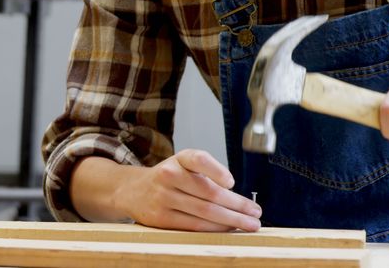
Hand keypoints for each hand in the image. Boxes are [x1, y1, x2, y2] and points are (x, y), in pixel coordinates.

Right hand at [115, 149, 260, 231]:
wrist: (133, 190)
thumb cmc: (169, 178)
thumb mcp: (183, 165)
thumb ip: (207, 174)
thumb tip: (238, 198)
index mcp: (179, 159)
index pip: (199, 159)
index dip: (216, 170)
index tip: (231, 181)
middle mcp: (168, 175)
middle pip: (209, 192)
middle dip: (237, 205)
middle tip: (255, 212)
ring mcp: (163, 197)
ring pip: (204, 212)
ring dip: (231, 220)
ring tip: (249, 224)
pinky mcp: (160, 218)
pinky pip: (193, 225)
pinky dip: (214, 229)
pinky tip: (228, 229)